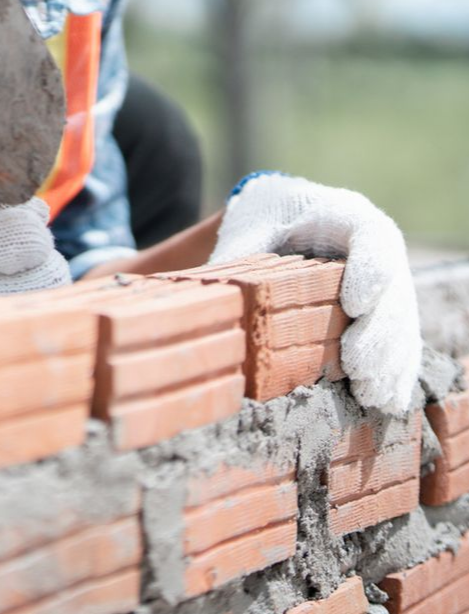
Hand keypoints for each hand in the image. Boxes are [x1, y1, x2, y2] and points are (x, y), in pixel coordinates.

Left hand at [210, 172, 420, 415]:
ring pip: (401, 322)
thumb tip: (212, 306)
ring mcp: (387, 282)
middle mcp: (377, 249)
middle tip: (357, 369)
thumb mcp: (247, 227)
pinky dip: (393, 371)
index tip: (354, 305)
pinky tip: (384, 400)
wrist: (280, 212)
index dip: (370, 272)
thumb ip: (236, 259)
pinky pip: (399, 342)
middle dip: (378, 334)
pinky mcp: (385, 311)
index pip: (372, 238)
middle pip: (394, 291)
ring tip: (370, 395)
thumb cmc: (262, 217)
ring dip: (389, 361)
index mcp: (346, 215)